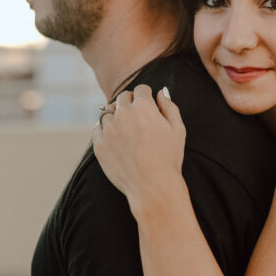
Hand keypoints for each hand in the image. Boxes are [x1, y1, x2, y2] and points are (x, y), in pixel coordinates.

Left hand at [92, 84, 186, 215]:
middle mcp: (123, 114)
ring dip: (116, 117)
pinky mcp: (99, 145)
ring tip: (127, 132)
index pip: (141, 89)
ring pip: (108, 113)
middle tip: (137, 117)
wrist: (152, 187)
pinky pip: (98, 129)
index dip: (146, 96)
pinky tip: (116, 140)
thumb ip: (169, 106)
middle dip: (130, 103)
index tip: (148, 105)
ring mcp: (109, 130)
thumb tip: (161, 91)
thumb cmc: (169, 158)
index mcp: (143, 107)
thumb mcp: (177, 129)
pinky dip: (105, 131)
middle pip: (122, 98)